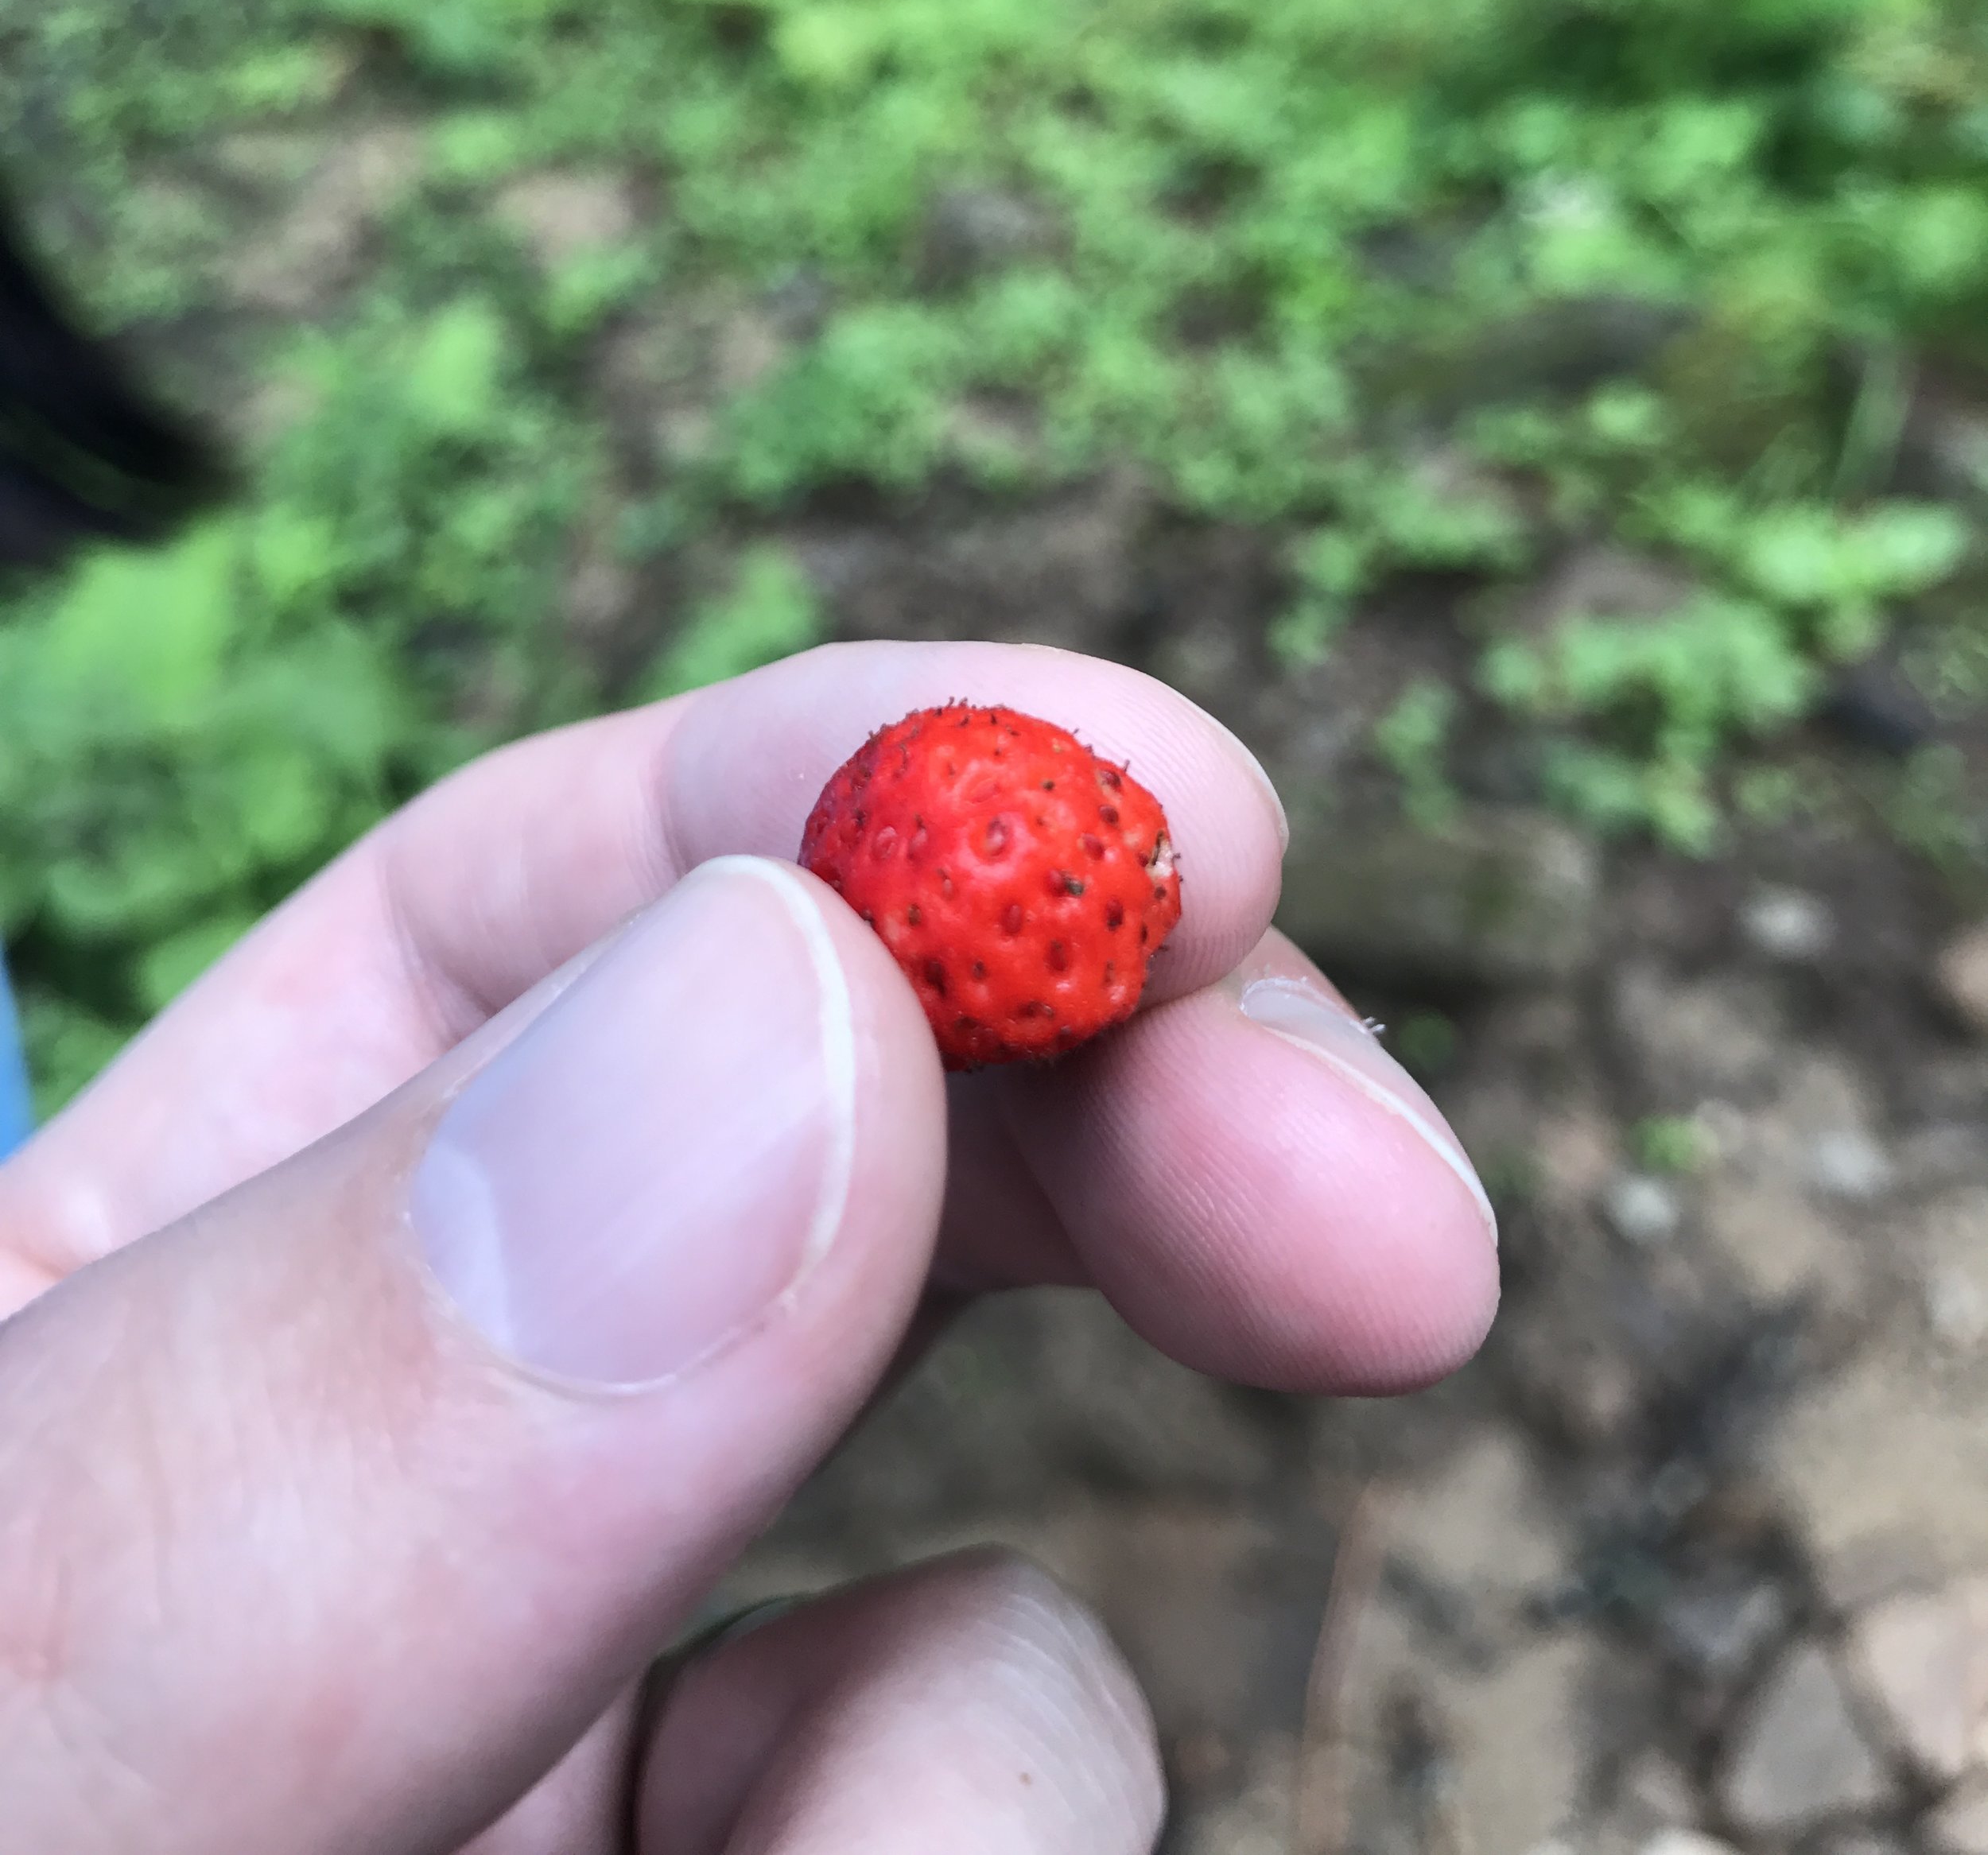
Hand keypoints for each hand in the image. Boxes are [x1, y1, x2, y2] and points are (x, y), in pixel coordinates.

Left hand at [0, 642, 1496, 1852]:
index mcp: (136, 1312)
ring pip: (975, 1600)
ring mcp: (583, 1755)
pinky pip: (985, 1827)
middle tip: (1380, 1224)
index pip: (514, 913)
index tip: (1167, 808)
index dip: (859, 787)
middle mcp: (397, 1500)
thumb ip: (291, 1415)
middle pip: (843, 1161)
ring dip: (979, 1745)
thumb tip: (785, 1005)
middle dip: (1137, 1125)